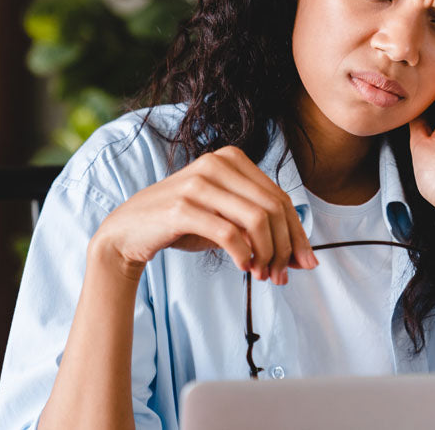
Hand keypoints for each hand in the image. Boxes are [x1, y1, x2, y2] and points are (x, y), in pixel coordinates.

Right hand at [91, 145, 317, 284]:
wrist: (128, 232)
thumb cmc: (182, 224)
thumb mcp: (225, 218)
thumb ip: (259, 228)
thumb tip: (302, 256)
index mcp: (232, 159)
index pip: (280, 197)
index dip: (297, 232)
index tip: (306, 262)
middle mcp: (217, 163)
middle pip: (274, 208)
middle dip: (285, 247)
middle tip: (282, 275)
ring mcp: (199, 182)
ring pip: (257, 219)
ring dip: (267, 254)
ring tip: (263, 275)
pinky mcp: (183, 207)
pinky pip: (229, 233)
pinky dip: (244, 254)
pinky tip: (245, 267)